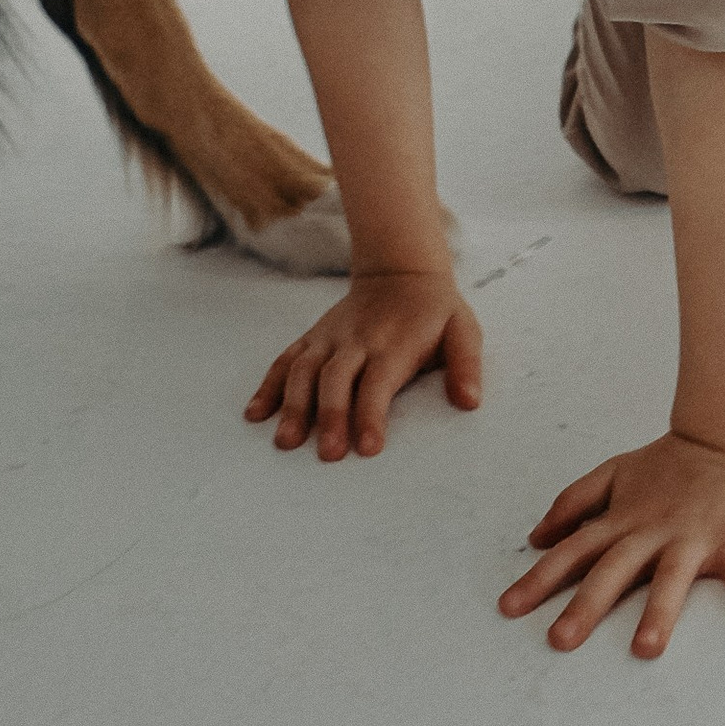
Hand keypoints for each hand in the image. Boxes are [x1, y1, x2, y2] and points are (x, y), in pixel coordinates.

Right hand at [244, 265, 482, 461]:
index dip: (372, 415)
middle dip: (330, 416)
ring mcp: (329, 338)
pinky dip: (268, 386)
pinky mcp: (313, 337)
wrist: (400, 271)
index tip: (368, 449)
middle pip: (336, 378)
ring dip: (292, 405)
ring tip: (285, 442)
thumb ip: (466, 365)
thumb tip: (469, 402)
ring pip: (304, 369)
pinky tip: (255, 415)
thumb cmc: (435, 311)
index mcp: (393, 344)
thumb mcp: (463, 328)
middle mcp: (356, 341)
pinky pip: (286, 360)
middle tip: (326, 455)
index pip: (379, 383)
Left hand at [499, 430, 724, 657]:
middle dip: (586, 605)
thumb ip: (573, 503)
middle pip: (614, 570)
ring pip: (673, 577)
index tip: (508, 609)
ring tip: (645, 649)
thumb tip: (535, 538)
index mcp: (623, 519)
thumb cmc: (669, 464)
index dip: (540, 579)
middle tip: (559, 641)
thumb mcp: (614, 474)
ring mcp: (694, 536)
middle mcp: (653, 531)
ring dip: (659, 612)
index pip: (574, 551)